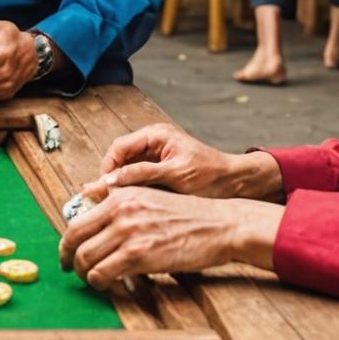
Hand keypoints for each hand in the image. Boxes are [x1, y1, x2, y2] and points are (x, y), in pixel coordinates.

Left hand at [57, 187, 281, 290]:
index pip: (77, 222)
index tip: (66, 253)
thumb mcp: (149, 197)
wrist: (218, 225)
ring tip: (94, 280)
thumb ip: (120, 205)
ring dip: (86, 274)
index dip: (66, 242)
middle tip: (72, 270)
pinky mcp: (140, 255)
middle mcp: (120, 211)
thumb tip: (91, 216)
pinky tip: (109, 284)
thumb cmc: (187, 215)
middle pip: (74, 241)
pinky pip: (105, 274)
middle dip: (69, 260)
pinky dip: (101, 283)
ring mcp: (129, 233)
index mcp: (119, 196)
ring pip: (86, 259)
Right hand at [95, 123, 277, 199]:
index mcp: (156, 135)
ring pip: (126, 169)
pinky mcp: (160, 171)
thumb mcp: (175, 175)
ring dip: (120, 185)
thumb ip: (141, 174)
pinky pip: (137, 178)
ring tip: (113, 204)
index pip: (119, 147)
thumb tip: (110, 180)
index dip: (107, 167)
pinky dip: (131, 190)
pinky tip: (129, 204)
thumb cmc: (211, 176)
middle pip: (119, 158)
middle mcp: (153, 142)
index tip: (102, 188)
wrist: (236, 184)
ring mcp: (156, 156)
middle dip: (110, 177)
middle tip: (103, 198)